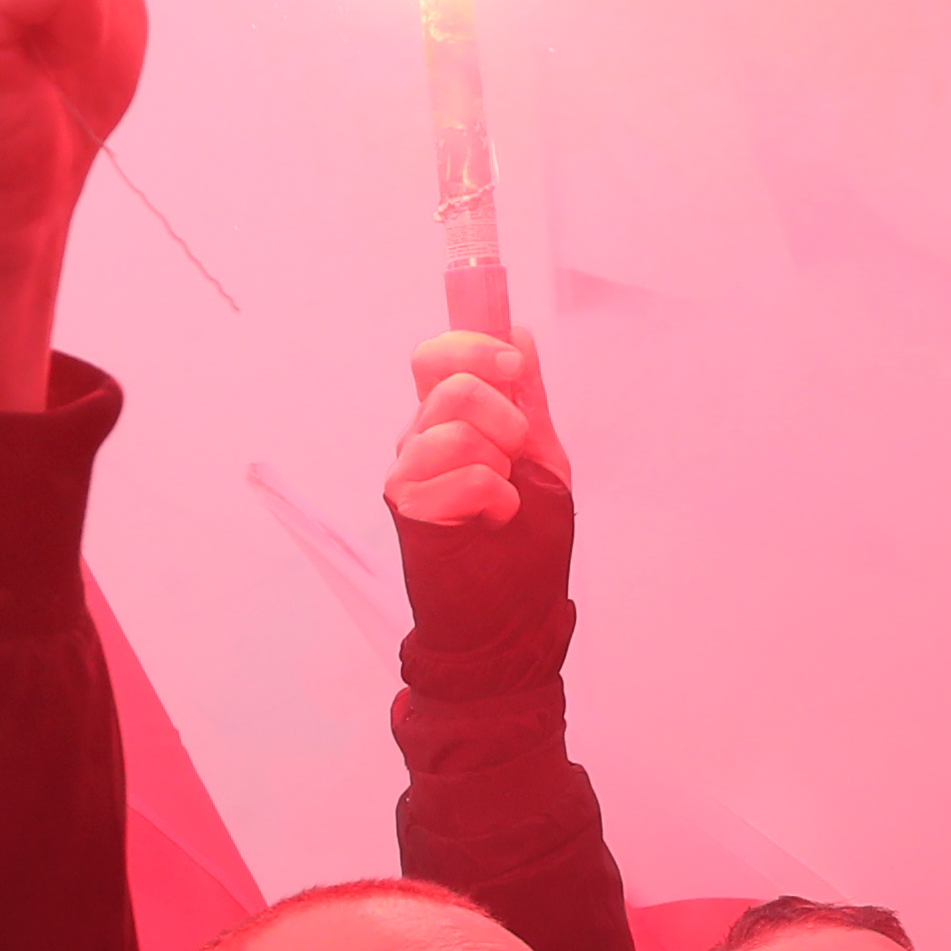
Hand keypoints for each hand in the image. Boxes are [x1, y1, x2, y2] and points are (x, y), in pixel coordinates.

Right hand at [388, 330, 564, 529]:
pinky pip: (464, 476)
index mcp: (450, 420)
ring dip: (501, 467)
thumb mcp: (542, 457)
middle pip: (450, 384)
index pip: (435, 357)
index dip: (472, 347)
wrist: (515, 616)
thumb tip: (516, 334)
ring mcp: (410, 470)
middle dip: (504, 417)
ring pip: (456, 430)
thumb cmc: (527, 544)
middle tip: (514, 457)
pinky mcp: (408, 506)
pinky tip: (493, 521)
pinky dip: (497, 500)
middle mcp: (421, 438)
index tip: (513, 367)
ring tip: (503, 498)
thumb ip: (528, 400)